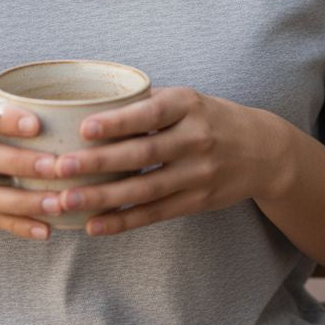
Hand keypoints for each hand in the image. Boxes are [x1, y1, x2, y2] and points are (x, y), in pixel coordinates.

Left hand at [37, 86, 282, 235]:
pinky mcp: (197, 201)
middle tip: (61, 167)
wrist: (263, 151)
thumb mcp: (186, 99)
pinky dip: (123, 221)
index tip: (84, 128)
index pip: (149, 114)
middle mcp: (195, 139)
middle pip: (142, 153)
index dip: (117, 122)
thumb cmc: (209, 117)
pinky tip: (94, 225)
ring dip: (103, 197)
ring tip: (67, 200)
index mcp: (188, 105)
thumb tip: (93, 102)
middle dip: (99, 162)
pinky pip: (155, 214)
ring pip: (144, 189)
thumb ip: (147, 103)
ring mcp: (197, 174)